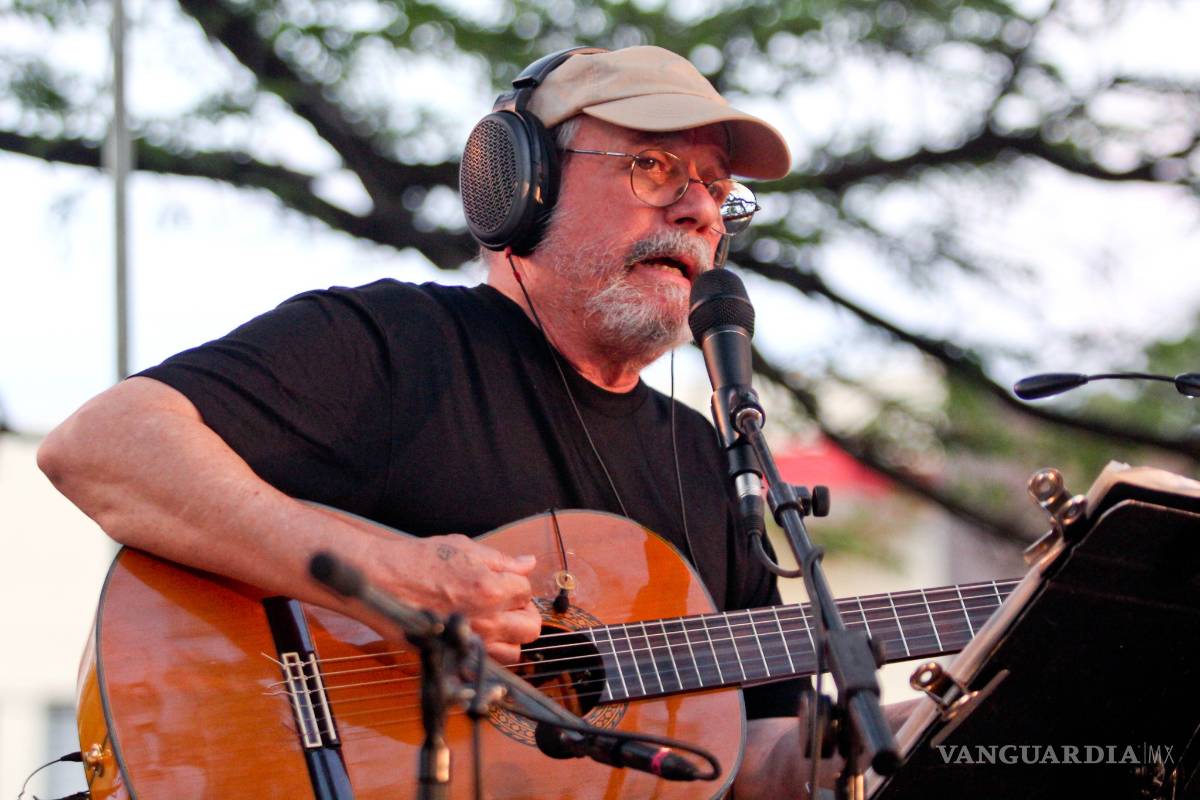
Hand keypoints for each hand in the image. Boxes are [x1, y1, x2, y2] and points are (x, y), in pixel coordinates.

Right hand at [382, 534, 540, 663]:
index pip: (527, 591)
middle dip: (524, 613)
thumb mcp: (464, 548)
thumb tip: (528, 563)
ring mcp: (470, 642)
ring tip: (495, 622)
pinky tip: (477, 637)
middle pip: (530, 627)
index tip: (505, 582)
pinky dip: (489, 654)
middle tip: (509, 604)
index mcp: (491, 589)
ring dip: (510, 637)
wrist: (381, 582)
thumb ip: (502, 560)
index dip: (517, 584)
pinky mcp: (453, 656)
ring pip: (514, 652)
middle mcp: (486, 621)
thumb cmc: (418, 561)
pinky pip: (486, 664)